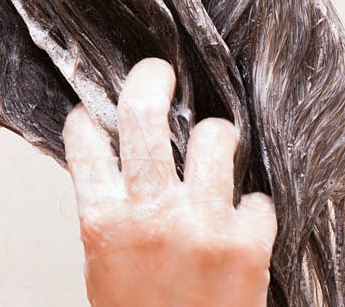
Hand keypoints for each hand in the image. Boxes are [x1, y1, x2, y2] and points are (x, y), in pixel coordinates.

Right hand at [62, 58, 277, 306]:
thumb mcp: (107, 271)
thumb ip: (113, 217)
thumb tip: (119, 166)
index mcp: (105, 225)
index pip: (85, 145)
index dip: (86, 120)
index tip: (91, 111)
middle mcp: (152, 215)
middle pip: (144, 116)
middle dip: (150, 81)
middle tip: (158, 73)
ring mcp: (203, 224)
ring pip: (214, 136)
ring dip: (216, 137)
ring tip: (217, 146)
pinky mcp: (248, 243)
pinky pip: (259, 197)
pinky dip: (253, 209)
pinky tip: (243, 225)